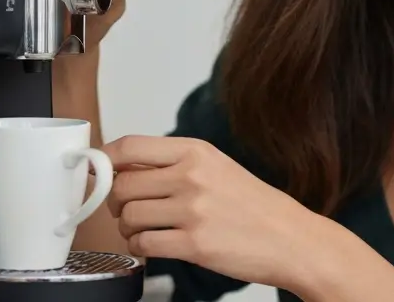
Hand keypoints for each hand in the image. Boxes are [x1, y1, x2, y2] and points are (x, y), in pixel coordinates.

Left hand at [103, 135, 323, 292]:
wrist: (292, 239)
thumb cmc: (255, 206)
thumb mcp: (216, 168)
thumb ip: (173, 164)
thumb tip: (123, 167)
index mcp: (195, 151)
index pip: (129, 145)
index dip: (105, 161)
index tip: (101, 173)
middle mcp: (192, 176)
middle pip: (122, 183)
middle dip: (115, 200)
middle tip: (125, 209)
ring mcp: (192, 211)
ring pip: (128, 215)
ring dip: (127, 228)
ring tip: (142, 230)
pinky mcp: (194, 245)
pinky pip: (143, 244)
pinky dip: (139, 248)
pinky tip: (152, 246)